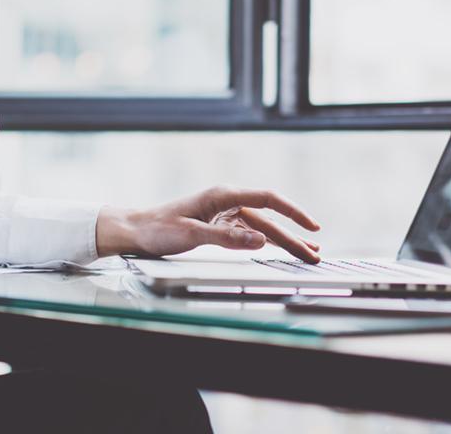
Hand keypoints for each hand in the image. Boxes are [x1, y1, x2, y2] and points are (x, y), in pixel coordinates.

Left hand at [95, 186, 322, 262]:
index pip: (268, 199)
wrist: (135, 230)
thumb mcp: (192, 234)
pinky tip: (281, 249)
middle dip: (294, 236)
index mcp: (223, 195)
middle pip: (269, 218)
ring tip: (308, 254)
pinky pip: (249, 234)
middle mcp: (227, 202)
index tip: (312, 227)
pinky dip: (267, 243)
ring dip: (284, 241)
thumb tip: (260, 240)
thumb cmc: (158, 228)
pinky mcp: (219, 227)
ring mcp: (224, 214)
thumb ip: (227, 238)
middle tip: (315, 255)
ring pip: (262, 228)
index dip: (293, 212)